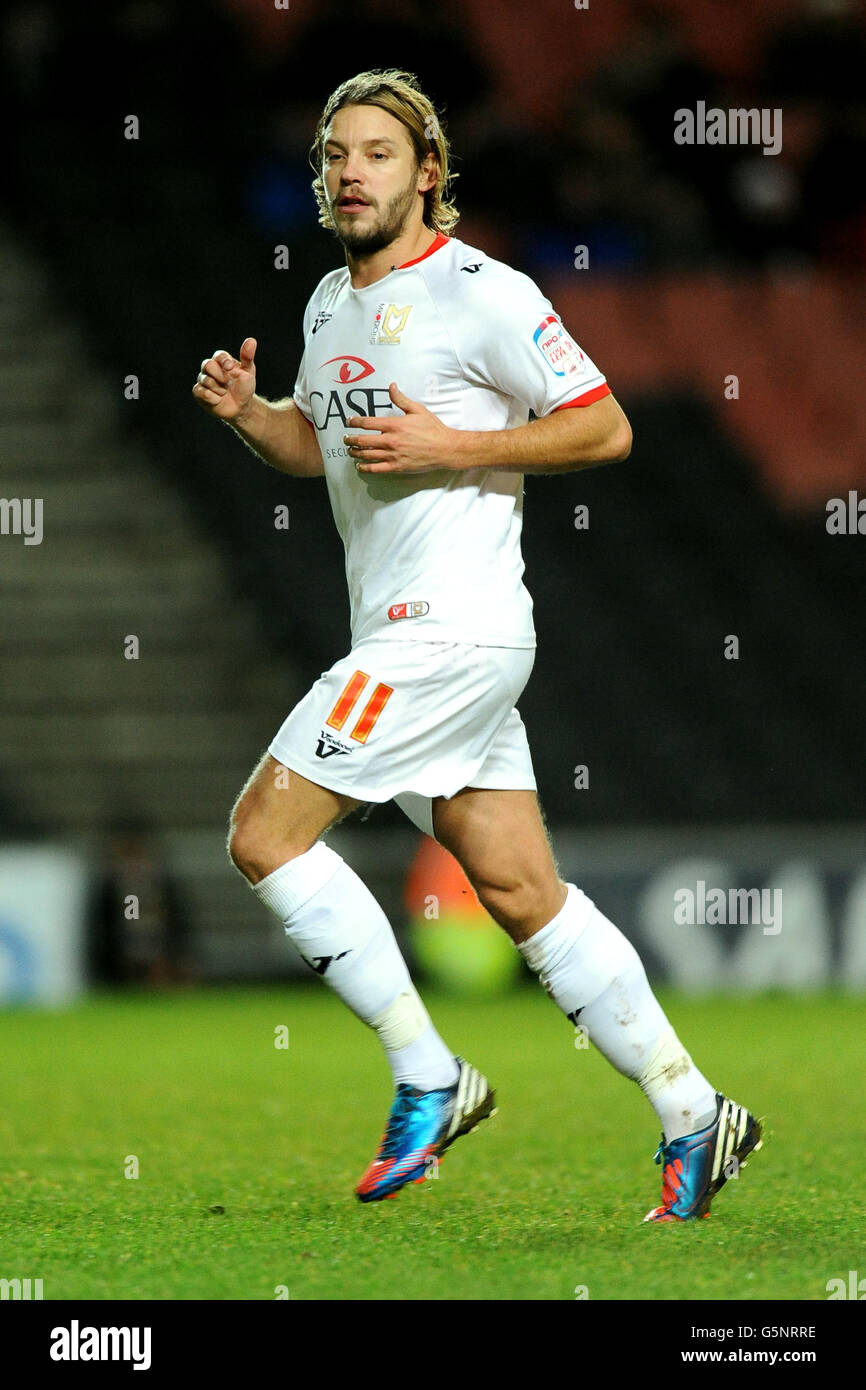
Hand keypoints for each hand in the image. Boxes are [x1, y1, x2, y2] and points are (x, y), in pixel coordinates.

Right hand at [192, 338, 257, 423]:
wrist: (240, 407)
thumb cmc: (244, 387)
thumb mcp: (248, 372)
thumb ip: (247, 357)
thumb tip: (251, 340)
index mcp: (222, 361)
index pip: (218, 355)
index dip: (224, 361)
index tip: (230, 368)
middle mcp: (210, 368)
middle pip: (207, 365)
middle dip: (220, 376)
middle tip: (228, 384)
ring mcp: (203, 380)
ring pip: (205, 380)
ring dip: (219, 389)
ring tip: (225, 393)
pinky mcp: (199, 392)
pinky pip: (201, 392)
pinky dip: (212, 398)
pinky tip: (218, 400)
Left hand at [344, 383, 461, 473]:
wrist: (445, 449)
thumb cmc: (433, 428)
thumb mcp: (417, 410)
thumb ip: (401, 399)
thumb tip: (391, 386)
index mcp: (394, 425)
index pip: (367, 423)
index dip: (354, 421)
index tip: (349, 421)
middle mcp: (391, 440)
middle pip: (362, 440)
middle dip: (350, 439)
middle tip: (345, 438)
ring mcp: (393, 455)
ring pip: (367, 455)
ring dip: (355, 453)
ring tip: (350, 451)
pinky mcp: (397, 467)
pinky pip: (376, 468)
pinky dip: (365, 467)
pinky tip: (360, 466)